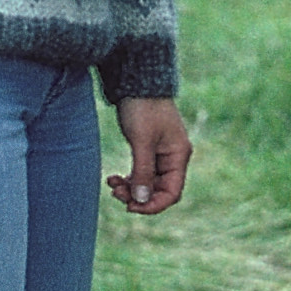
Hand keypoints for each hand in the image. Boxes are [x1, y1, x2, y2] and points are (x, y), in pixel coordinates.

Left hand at [109, 97, 190, 214]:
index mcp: (178, 155)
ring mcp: (161, 154)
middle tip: (115, 193)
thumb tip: (140, 200)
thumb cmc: (143, 108)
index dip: (152, 205)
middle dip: (137, 196)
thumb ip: (142, 171)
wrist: (136, 82)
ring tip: (112, 184)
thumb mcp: (142, 141)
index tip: (131, 208)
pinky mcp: (148, 150)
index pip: (172, 193)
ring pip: (147, 183)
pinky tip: (112, 178)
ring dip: (130, 188)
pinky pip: (140, 173)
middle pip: (158, 190)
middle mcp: (173, 158)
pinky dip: (128, 178)